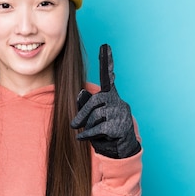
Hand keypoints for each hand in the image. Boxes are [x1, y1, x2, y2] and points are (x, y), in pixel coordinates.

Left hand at [70, 44, 140, 158]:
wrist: (120, 150)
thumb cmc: (104, 130)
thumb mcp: (93, 117)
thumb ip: (86, 104)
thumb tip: (82, 91)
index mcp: (111, 96)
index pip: (108, 76)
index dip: (106, 60)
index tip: (105, 45)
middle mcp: (117, 101)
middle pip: (95, 101)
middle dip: (82, 114)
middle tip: (74, 125)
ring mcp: (120, 113)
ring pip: (95, 116)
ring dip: (88, 126)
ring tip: (92, 133)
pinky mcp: (119, 126)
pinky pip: (97, 128)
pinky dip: (87, 135)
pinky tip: (82, 138)